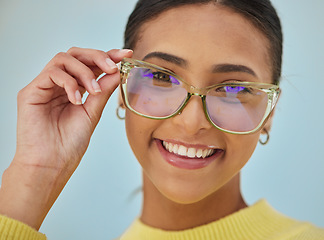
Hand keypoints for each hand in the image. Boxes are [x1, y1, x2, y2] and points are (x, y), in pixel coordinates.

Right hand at [0, 47, 132, 229]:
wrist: (52, 164)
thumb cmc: (70, 144)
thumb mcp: (93, 112)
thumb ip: (103, 90)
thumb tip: (118, 71)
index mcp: (74, 89)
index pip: (90, 65)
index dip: (108, 56)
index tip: (126, 54)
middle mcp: (59, 85)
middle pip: (76, 54)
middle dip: (98, 57)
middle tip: (112, 67)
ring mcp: (44, 86)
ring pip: (64, 59)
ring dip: (84, 71)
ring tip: (93, 91)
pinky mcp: (31, 91)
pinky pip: (51, 73)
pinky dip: (69, 82)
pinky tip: (76, 99)